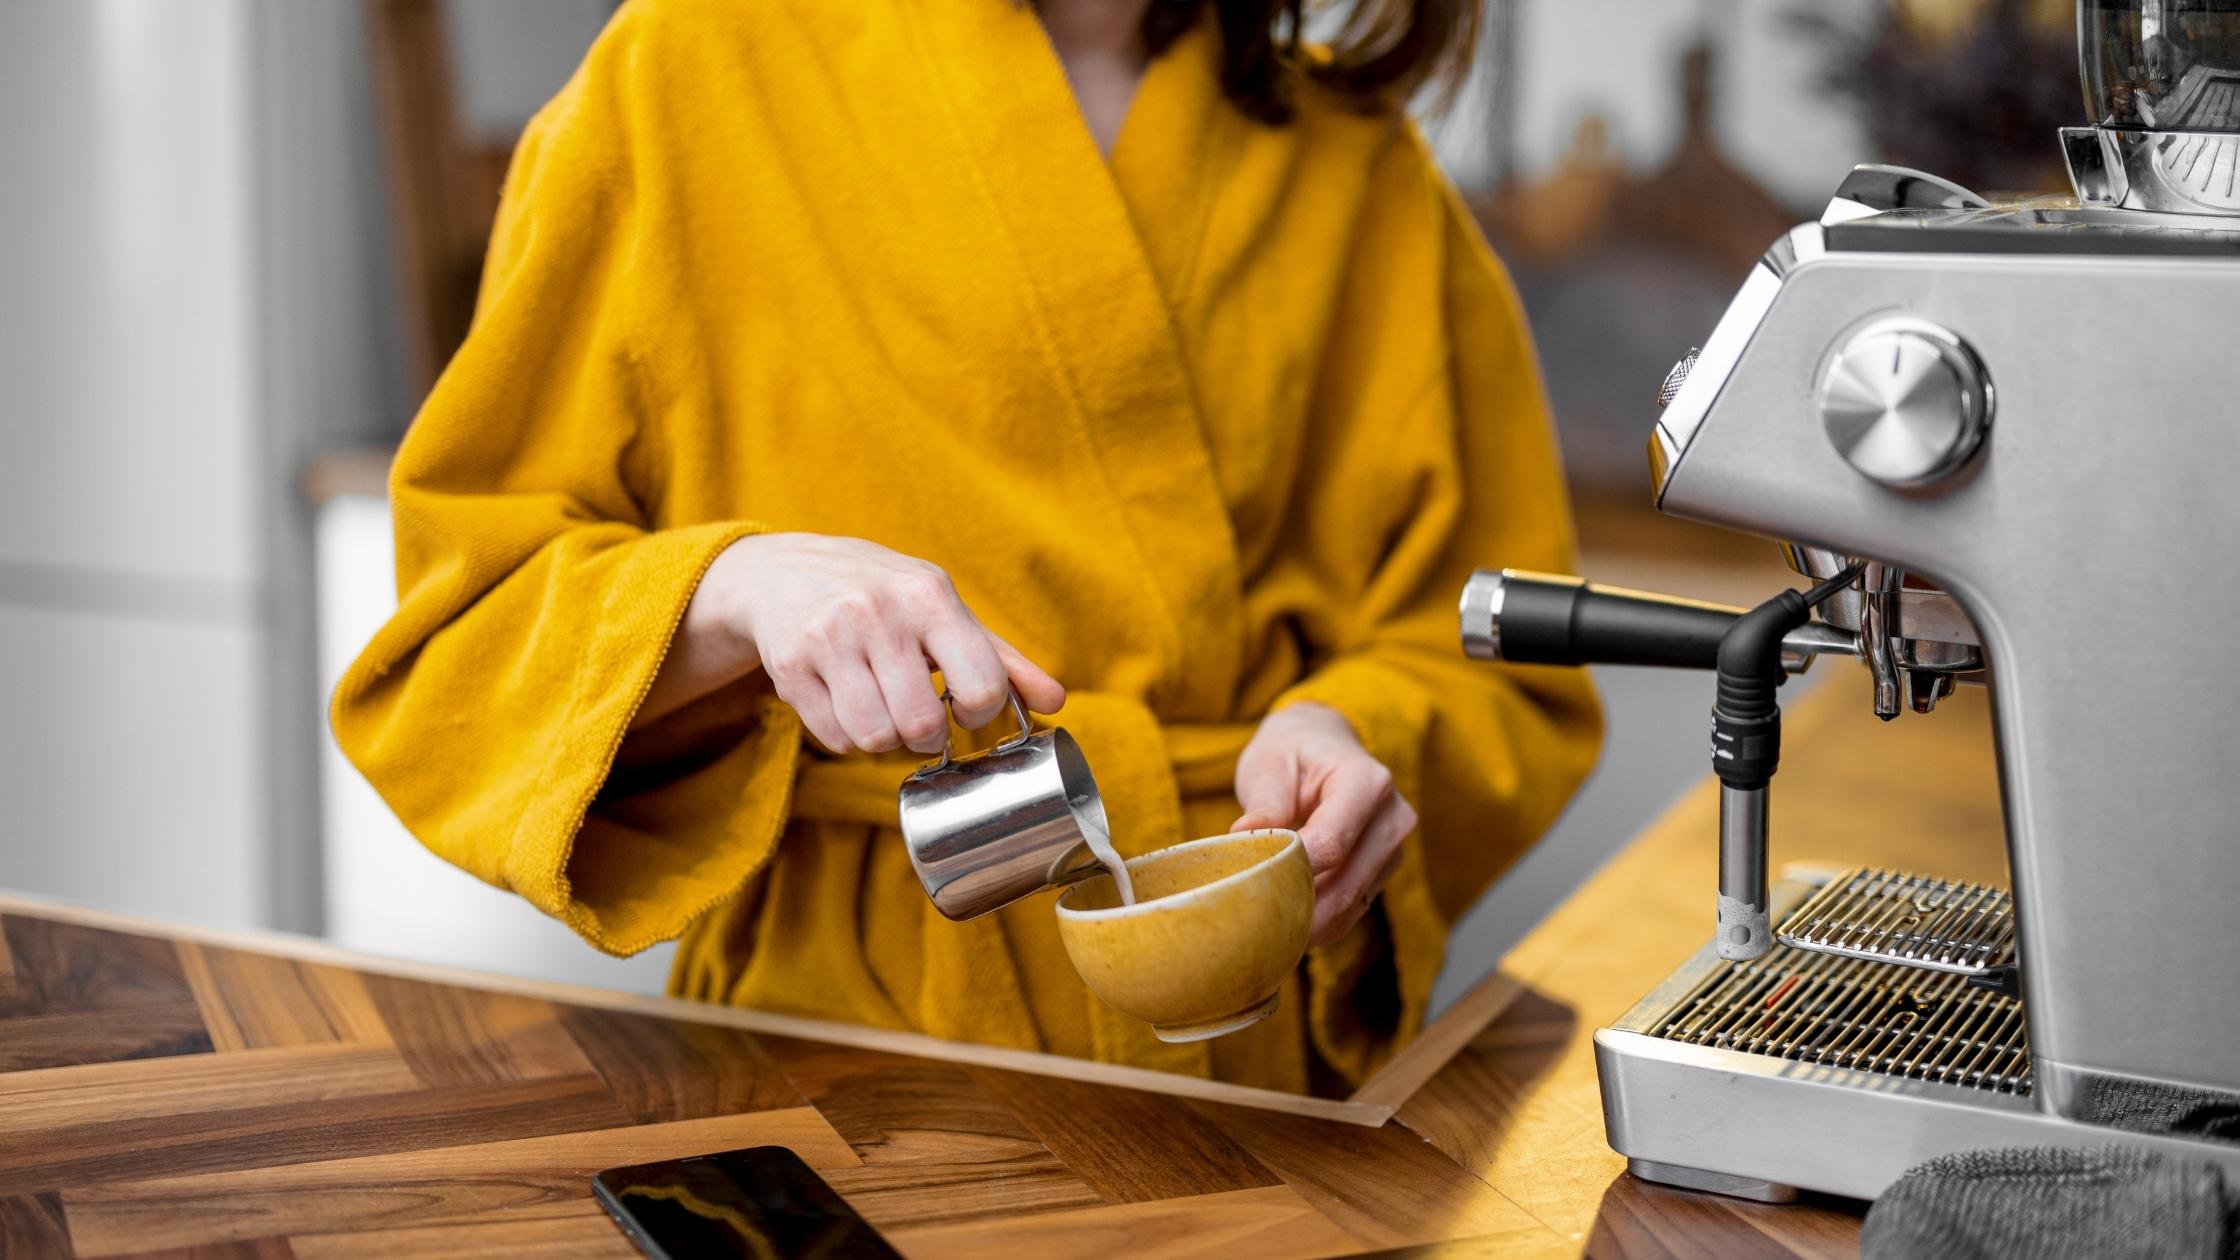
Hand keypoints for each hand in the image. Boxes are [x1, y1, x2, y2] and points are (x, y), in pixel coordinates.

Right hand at [654, 533, 1064, 752]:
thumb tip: (1055, 702)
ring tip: (883, 709)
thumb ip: (1002, 659)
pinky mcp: (788, 666)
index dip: (978, 715)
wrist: (785, 571)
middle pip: (919, 725)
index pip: (978, 687)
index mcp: (929, 597)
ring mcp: (827, 639)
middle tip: (919, 719)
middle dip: (925, 737)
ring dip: (884, 739)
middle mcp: (876, 613)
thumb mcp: (944, 610)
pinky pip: (833, 738)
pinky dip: (847, 736)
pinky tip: (847, 703)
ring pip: (874, 738)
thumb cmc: (884, 596)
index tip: (964, 708)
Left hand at [1231, 703, 1415, 946]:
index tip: (1249, 886)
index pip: (1333, 844)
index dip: (1292, 872)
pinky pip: (1352, 909)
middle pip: (1346, 885)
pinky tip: (1284, 926)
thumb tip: (1241, 839)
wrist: (1322, 746)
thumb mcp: (1270, 766)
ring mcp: (1393, 847)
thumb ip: (1264, 805)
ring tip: (1261, 932)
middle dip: (1296, 910)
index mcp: (1367, 781)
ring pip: (1350, 905)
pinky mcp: (1383, 870)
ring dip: (1306, 924)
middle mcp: (1392, 817)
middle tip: (1249, 928)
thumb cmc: (1292, 752)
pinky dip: (1318, 922)